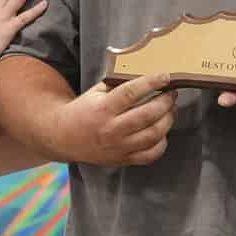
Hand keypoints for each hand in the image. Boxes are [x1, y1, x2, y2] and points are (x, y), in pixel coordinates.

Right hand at [53, 72, 176, 165]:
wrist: (63, 137)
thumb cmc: (83, 111)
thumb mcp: (95, 92)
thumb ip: (118, 84)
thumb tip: (146, 75)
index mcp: (103, 108)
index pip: (131, 92)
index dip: (152, 83)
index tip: (166, 76)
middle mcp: (111, 129)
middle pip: (147, 115)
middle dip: (165, 102)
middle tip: (172, 94)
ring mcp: (118, 147)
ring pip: (152, 135)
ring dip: (168, 120)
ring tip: (170, 110)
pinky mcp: (123, 159)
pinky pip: (150, 155)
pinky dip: (162, 143)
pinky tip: (162, 132)